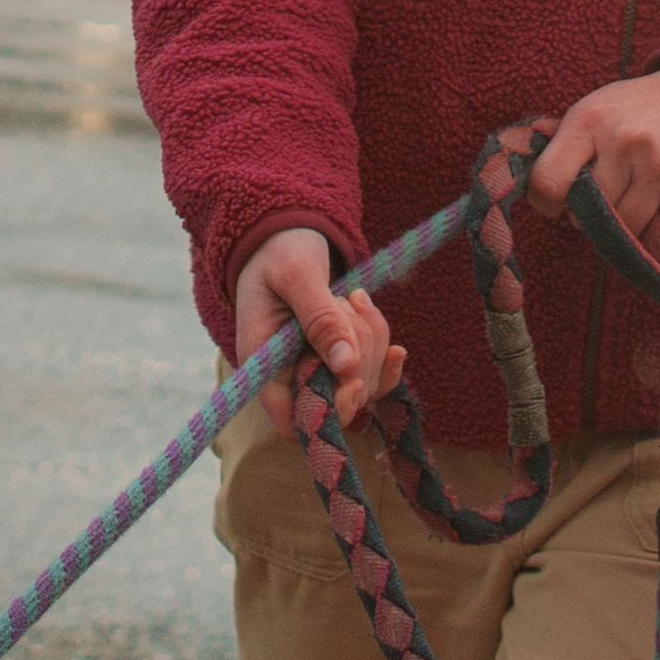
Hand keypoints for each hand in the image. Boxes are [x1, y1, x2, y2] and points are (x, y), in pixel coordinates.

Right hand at [235, 229, 400, 406]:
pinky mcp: (339, 359)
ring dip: (372, 344)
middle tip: (348, 304)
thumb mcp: (295, 275)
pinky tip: (395, 345)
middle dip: (359, 359)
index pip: (294, 422)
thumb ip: (319, 318)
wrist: (284, 237)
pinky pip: (373, 376)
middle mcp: (289, 376)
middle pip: (337, 402)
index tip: (352, 378)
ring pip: (362, 385)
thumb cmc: (279, 251)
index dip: (328, 412)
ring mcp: (316, 369)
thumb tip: (345, 365)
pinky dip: (386, 357)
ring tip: (353, 298)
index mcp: (264, 365)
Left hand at [529, 63, 659, 252]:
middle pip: (591, 214)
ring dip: (631, 230)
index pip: (547, 182)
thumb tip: (532, 154)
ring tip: (638, 204)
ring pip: (629, 231)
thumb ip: (564, 138)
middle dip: (596, 216)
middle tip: (611, 200)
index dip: (547, 204)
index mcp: (589, 120)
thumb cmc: (641, 109)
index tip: (559, 205)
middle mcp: (625, 139)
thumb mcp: (598, 108)